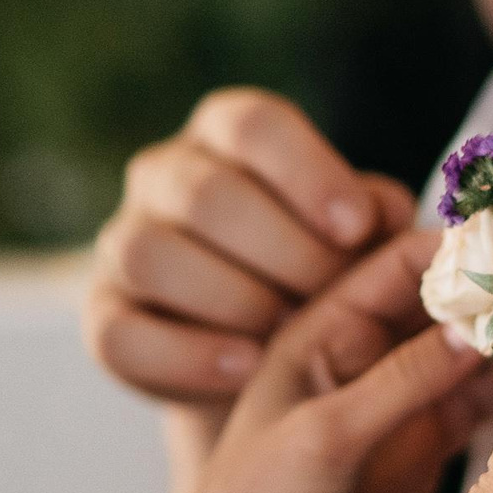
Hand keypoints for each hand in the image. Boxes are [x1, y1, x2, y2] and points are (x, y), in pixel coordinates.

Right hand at [87, 89, 418, 405]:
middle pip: (205, 193)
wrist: (263, 353)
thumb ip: (375, 216)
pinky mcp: (103, 317)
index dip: (308, 173)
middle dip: (283, 251)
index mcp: (227, 134)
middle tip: (334, 296)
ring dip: (233, 300)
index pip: (253, 124)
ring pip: (151, 255)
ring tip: (289, 333)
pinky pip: (123, 334)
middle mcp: (164, 175)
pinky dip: (189, 355)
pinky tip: (247, 368)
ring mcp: (123, 244)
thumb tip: (389, 215)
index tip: (356, 228)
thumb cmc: (320, 266)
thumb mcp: (356, 235)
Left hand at [149, 229, 492, 492]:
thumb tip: (475, 326)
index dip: (459, 249)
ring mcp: (404, 400)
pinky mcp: (429, 445)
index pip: (400, 262)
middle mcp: (370, 354)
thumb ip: (401, 382)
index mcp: (326, 331)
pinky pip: (483, 401)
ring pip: (474, 349)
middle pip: (449, 300)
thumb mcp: (325, 437)